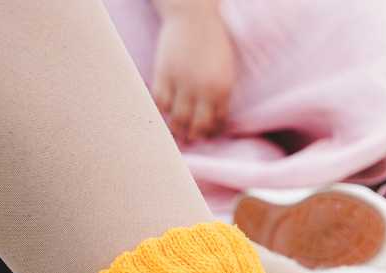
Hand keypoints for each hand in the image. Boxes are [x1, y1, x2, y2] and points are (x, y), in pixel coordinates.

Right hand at [150, 3, 235, 142]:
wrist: (194, 17)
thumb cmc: (213, 43)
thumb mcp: (225, 71)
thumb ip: (221, 94)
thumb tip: (215, 118)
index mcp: (222, 90)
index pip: (216, 122)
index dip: (211, 132)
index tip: (206, 135)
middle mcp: (202, 90)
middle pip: (196, 126)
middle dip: (193, 136)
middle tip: (189, 141)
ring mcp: (182, 83)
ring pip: (177, 118)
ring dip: (176, 129)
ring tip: (175, 133)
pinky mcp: (164, 74)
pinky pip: (160, 101)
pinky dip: (161, 111)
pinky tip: (162, 114)